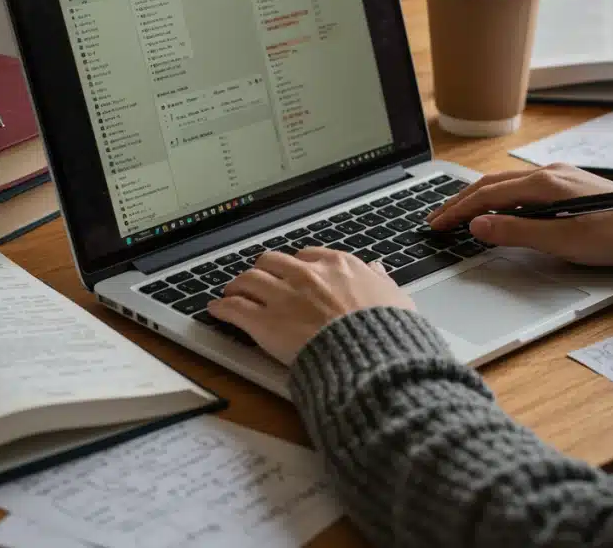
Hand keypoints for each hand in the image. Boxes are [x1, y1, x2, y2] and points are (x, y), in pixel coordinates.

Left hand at [207, 248, 415, 364]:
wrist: (370, 355)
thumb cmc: (386, 333)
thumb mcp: (396, 299)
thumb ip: (382, 283)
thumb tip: (378, 271)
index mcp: (338, 266)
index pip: (308, 256)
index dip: (297, 266)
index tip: (293, 274)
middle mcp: (307, 275)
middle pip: (272, 262)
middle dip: (263, 271)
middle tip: (257, 281)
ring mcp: (283, 297)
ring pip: (248, 280)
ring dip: (237, 286)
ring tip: (231, 293)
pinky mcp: (264, 322)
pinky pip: (234, 308)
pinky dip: (222, 308)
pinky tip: (216, 311)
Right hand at [427, 163, 612, 265]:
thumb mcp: (564, 240)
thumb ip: (518, 232)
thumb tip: (478, 223)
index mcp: (544, 184)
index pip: (486, 194)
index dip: (456, 210)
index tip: (435, 225)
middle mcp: (550, 174)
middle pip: (492, 184)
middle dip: (461, 201)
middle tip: (436, 219)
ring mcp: (561, 178)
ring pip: (508, 184)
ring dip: (479, 198)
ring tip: (459, 214)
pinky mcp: (572, 187)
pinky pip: (524, 187)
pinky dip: (501, 197)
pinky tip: (501, 209)